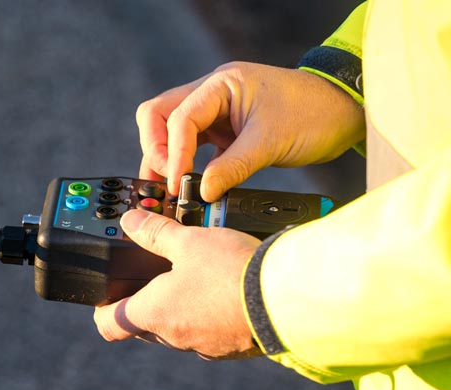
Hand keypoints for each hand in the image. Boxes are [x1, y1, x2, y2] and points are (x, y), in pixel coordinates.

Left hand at [93, 209, 262, 359]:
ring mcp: (205, 346)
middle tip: (154, 274)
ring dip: (181, 307)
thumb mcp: (189, 240)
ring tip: (196, 276)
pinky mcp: (232, 348)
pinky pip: (210, 333)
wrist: (287, 300)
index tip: (107, 294)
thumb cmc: (231, 271)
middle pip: (144, 325)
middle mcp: (175, 337)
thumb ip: (155, 232)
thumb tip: (131, 222)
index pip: (110, 326)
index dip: (103, 310)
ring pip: (179, 329)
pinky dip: (210, 315)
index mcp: (154, 313)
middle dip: (146, 301)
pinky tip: (225, 292)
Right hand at [136, 61, 364, 200]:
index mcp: (221, 84)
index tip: (179, 184)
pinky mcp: (223, 129)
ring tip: (168, 189)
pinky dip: (185, 164)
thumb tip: (201, 193)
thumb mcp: (270, 142)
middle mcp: (211, 93)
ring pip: (170, 131)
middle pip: (158, 116)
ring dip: (166, 158)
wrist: (344, 111)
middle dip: (156, 150)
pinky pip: (191, 145)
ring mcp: (215, 111)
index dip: (174, 153)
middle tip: (165, 182)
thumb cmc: (313, 114)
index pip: (178, 117)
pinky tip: (188, 184)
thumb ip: (231, 167)